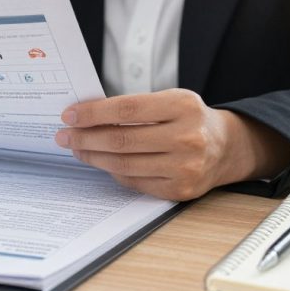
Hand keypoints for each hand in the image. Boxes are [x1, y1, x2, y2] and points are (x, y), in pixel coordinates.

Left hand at [54, 89, 289, 200]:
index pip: (127, 109)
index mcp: (183, 107)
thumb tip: (86, 115)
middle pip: (122, 139)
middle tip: (64, 135)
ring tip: (76, 148)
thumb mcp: (170, 100)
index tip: (70, 115)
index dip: (93, 113)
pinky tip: (101, 161)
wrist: (225, 148)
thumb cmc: (189, 119)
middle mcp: (187, 138)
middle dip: (85, 137)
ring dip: (93, 156)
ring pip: (124, 164)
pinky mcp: (181, 190)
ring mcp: (185, 167)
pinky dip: (113, 172)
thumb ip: (134, 106)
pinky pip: (135, 181)